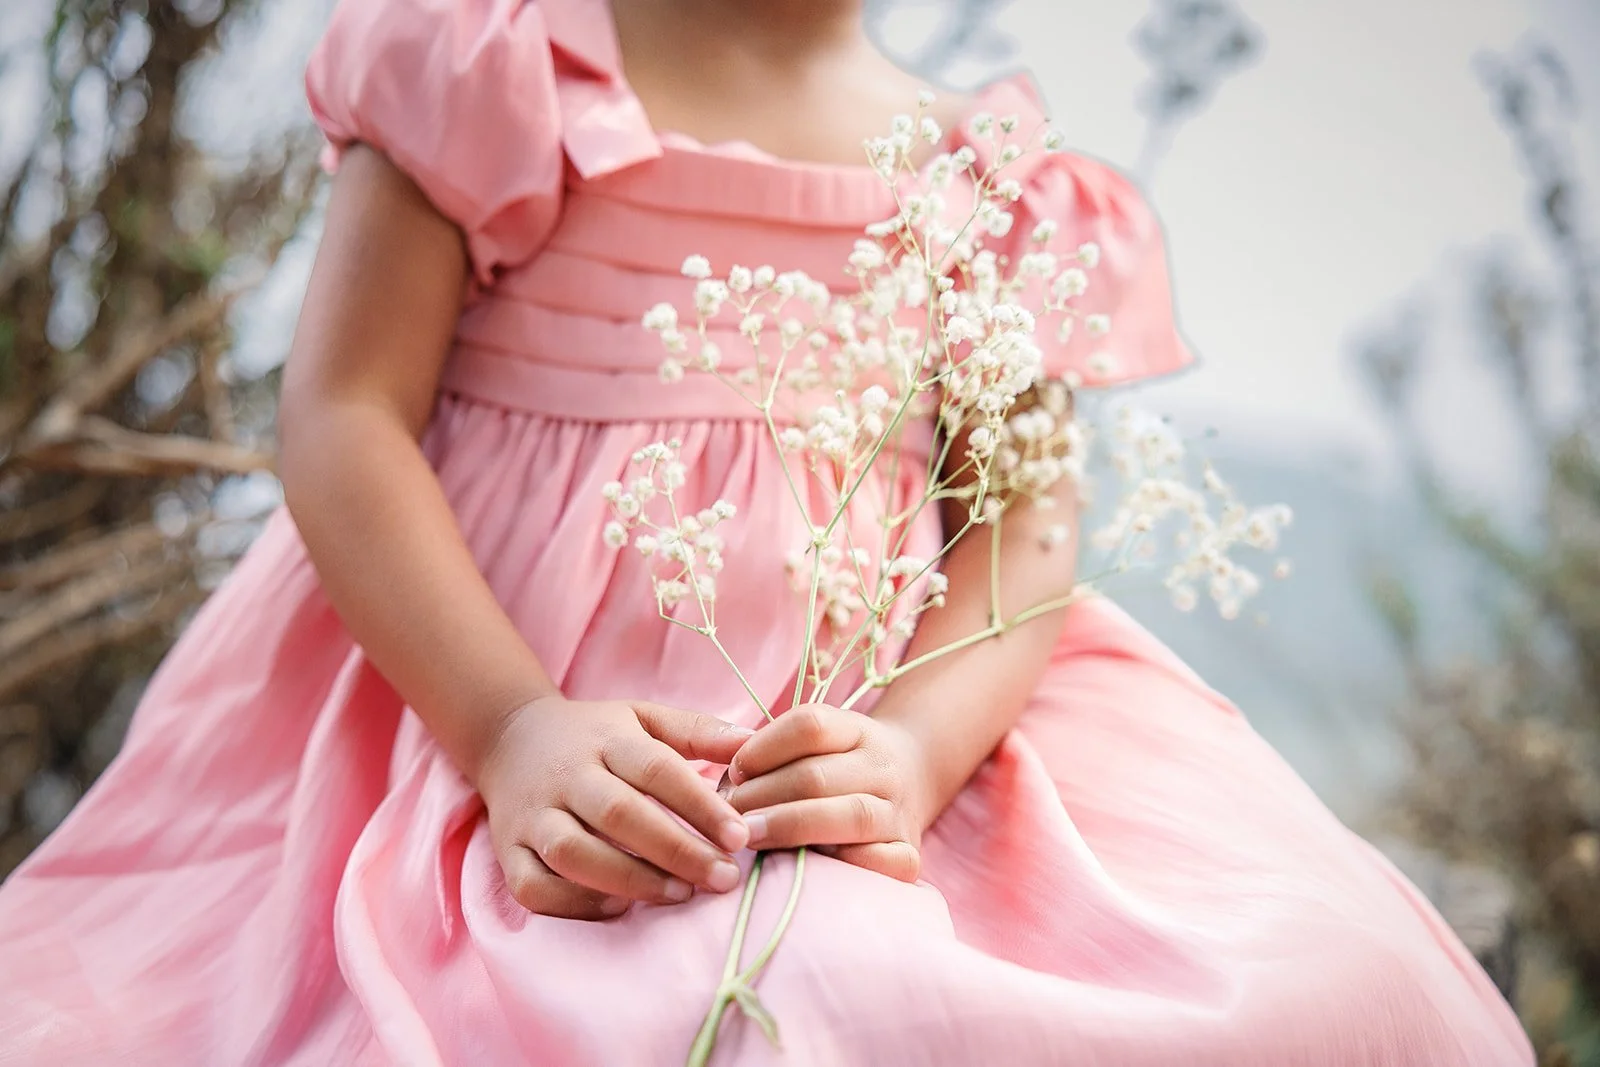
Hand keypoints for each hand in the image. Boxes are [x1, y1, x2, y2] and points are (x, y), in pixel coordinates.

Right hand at [476, 696, 752, 919]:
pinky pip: (533, 886)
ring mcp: (533, 816)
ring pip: (573, 854)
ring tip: (681, 894)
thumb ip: (697, 731)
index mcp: (605, 740)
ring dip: (629, 879)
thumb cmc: (594, 735)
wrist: (510, 739)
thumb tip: (753, 743)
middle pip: (619, 813)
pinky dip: (573, 904)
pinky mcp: (509, 852)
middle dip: (676, 850)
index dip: (700, 804)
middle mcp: (566, 776)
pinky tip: (617, 908)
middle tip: (724, 877)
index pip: (656, 769)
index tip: (740, 835)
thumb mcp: (643, 718)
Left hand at [723, 704, 932, 882]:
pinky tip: (806, 866)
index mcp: (858, 730)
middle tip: (725, 814)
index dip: (763, 747)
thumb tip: (728, 785)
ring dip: (789, 827)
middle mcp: (884, 766)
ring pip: (849, 815)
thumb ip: (774, 754)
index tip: (733, 770)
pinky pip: (883, 861)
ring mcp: (899, 811)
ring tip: (747, 836)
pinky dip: (844, 863)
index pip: (810, 726)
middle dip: (762, 796)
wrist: (913, 779)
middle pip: (818, 776)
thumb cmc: (841, 766)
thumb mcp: (818, 742)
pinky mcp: (909, 854)